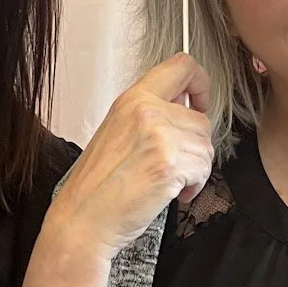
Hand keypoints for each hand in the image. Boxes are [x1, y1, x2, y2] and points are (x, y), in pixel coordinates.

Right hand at [45, 54, 213, 264]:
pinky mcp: (169, 163)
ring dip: (194, 170)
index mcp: (132, 99)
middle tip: (176, 166)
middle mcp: (146, 111)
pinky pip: (203, 169)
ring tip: (169, 182)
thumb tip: (185, 109)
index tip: (199, 105)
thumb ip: (150, 115)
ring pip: (205, 147)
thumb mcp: (118, 133)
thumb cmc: (97, 187)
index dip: (201, 84)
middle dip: (195, 148)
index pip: (182, 67)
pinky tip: (172, 194)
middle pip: (201, 119)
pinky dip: (194, 186)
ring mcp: (159, 135)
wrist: (82, 219)